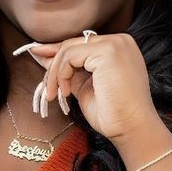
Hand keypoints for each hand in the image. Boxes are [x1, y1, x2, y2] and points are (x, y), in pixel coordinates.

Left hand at [27, 32, 158, 142]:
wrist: (132, 130)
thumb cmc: (113, 113)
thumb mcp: (85, 85)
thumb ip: (67, 69)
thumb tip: (41, 54)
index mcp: (118, 46)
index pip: (81, 44)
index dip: (58, 53)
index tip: (38, 56)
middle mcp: (119, 40)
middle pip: (73, 44)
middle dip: (53, 64)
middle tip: (47, 87)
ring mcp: (115, 44)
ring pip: (69, 49)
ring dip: (56, 73)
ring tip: (56, 94)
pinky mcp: (108, 51)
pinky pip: (71, 56)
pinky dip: (62, 74)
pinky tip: (66, 92)